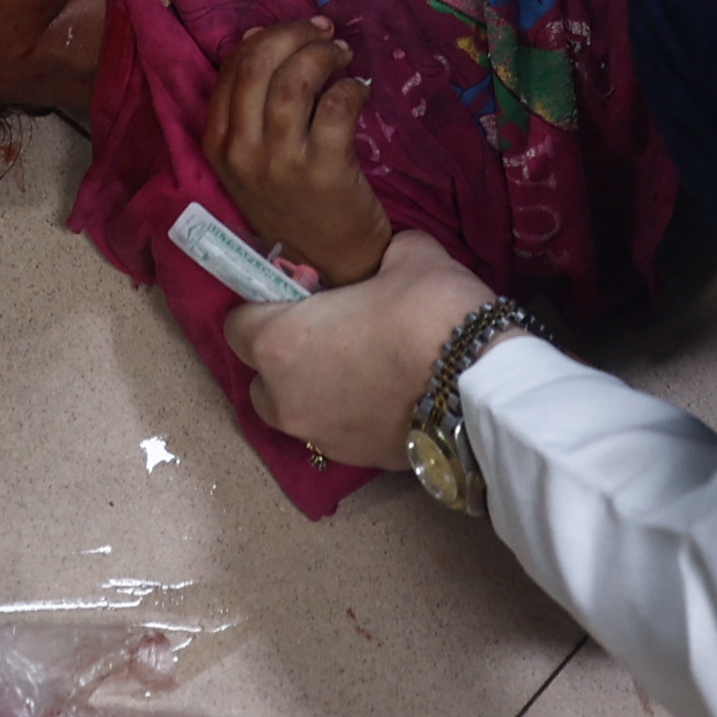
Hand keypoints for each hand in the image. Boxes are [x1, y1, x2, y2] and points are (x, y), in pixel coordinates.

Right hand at [200, 20, 389, 285]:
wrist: (327, 262)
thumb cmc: (292, 200)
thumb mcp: (255, 155)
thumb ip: (251, 100)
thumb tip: (255, 35)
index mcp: (218, 143)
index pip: (234, 67)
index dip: (270, 36)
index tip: (303, 31)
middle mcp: (242, 153)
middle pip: (260, 66)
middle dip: (296, 35)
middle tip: (326, 34)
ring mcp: (281, 165)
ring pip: (295, 82)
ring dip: (324, 56)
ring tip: (344, 56)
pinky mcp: (323, 173)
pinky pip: (336, 107)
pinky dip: (352, 87)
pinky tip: (361, 89)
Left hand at [227, 229, 495, 469]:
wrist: (479, 389)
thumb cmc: (428, 313)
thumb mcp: (406, 255)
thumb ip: (375, 256)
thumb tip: (380, 262)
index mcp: (280, 343)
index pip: (236, 322)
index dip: (264, 303)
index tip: (299, 292)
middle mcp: (285, 397)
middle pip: (260, 374)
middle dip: (284, 353)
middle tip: (330, 329)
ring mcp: (318, 436)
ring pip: (294, 409)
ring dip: (311, 389)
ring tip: (359, 366)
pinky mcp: (353, 460)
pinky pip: (333, 430)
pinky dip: (347, 414)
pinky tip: (386, 393)